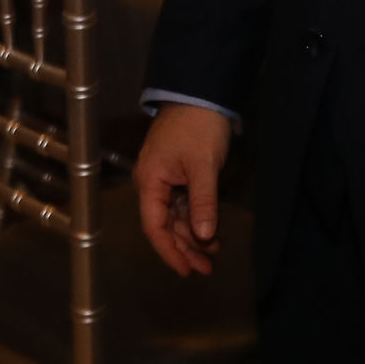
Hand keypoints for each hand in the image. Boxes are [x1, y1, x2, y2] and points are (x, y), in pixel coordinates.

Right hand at [135, 103, 231, 276]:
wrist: (201, 93)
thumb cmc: (198, 128)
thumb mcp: (204, 167)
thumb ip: (203, 203)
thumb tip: (204, 236)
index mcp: (150, 182)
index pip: (154, 226)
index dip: (169, 251)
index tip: (186, 270)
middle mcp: (153, 184)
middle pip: (164, 225)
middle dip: (184, 247)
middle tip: (206, 268)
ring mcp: (165, 178)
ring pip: (175, 216)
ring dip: (192, 235)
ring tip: (213, 253)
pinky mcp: (178, 173)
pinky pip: (183, 203)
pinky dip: (196, 218)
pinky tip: (211, 232)